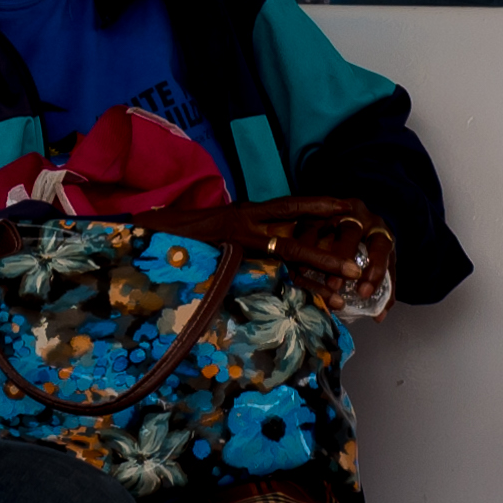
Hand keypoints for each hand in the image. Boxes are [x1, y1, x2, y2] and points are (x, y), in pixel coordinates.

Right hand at [155, 197, 394, 309]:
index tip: (344, 204)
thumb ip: (240, 234)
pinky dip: (285, 287)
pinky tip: (305, 298)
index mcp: (244, 212)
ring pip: (286, 252)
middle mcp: (244, 221)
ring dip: (317, 267)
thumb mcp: (215, 229)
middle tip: (358, 255)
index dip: (316, 204)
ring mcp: (236, 238)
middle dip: (328, 243)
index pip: (288, 207)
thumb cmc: (179, 235)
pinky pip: (261, 274)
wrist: (145, 234)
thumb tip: (262, 250)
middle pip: (295, 230)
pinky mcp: (226, 255)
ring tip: (344, 282)